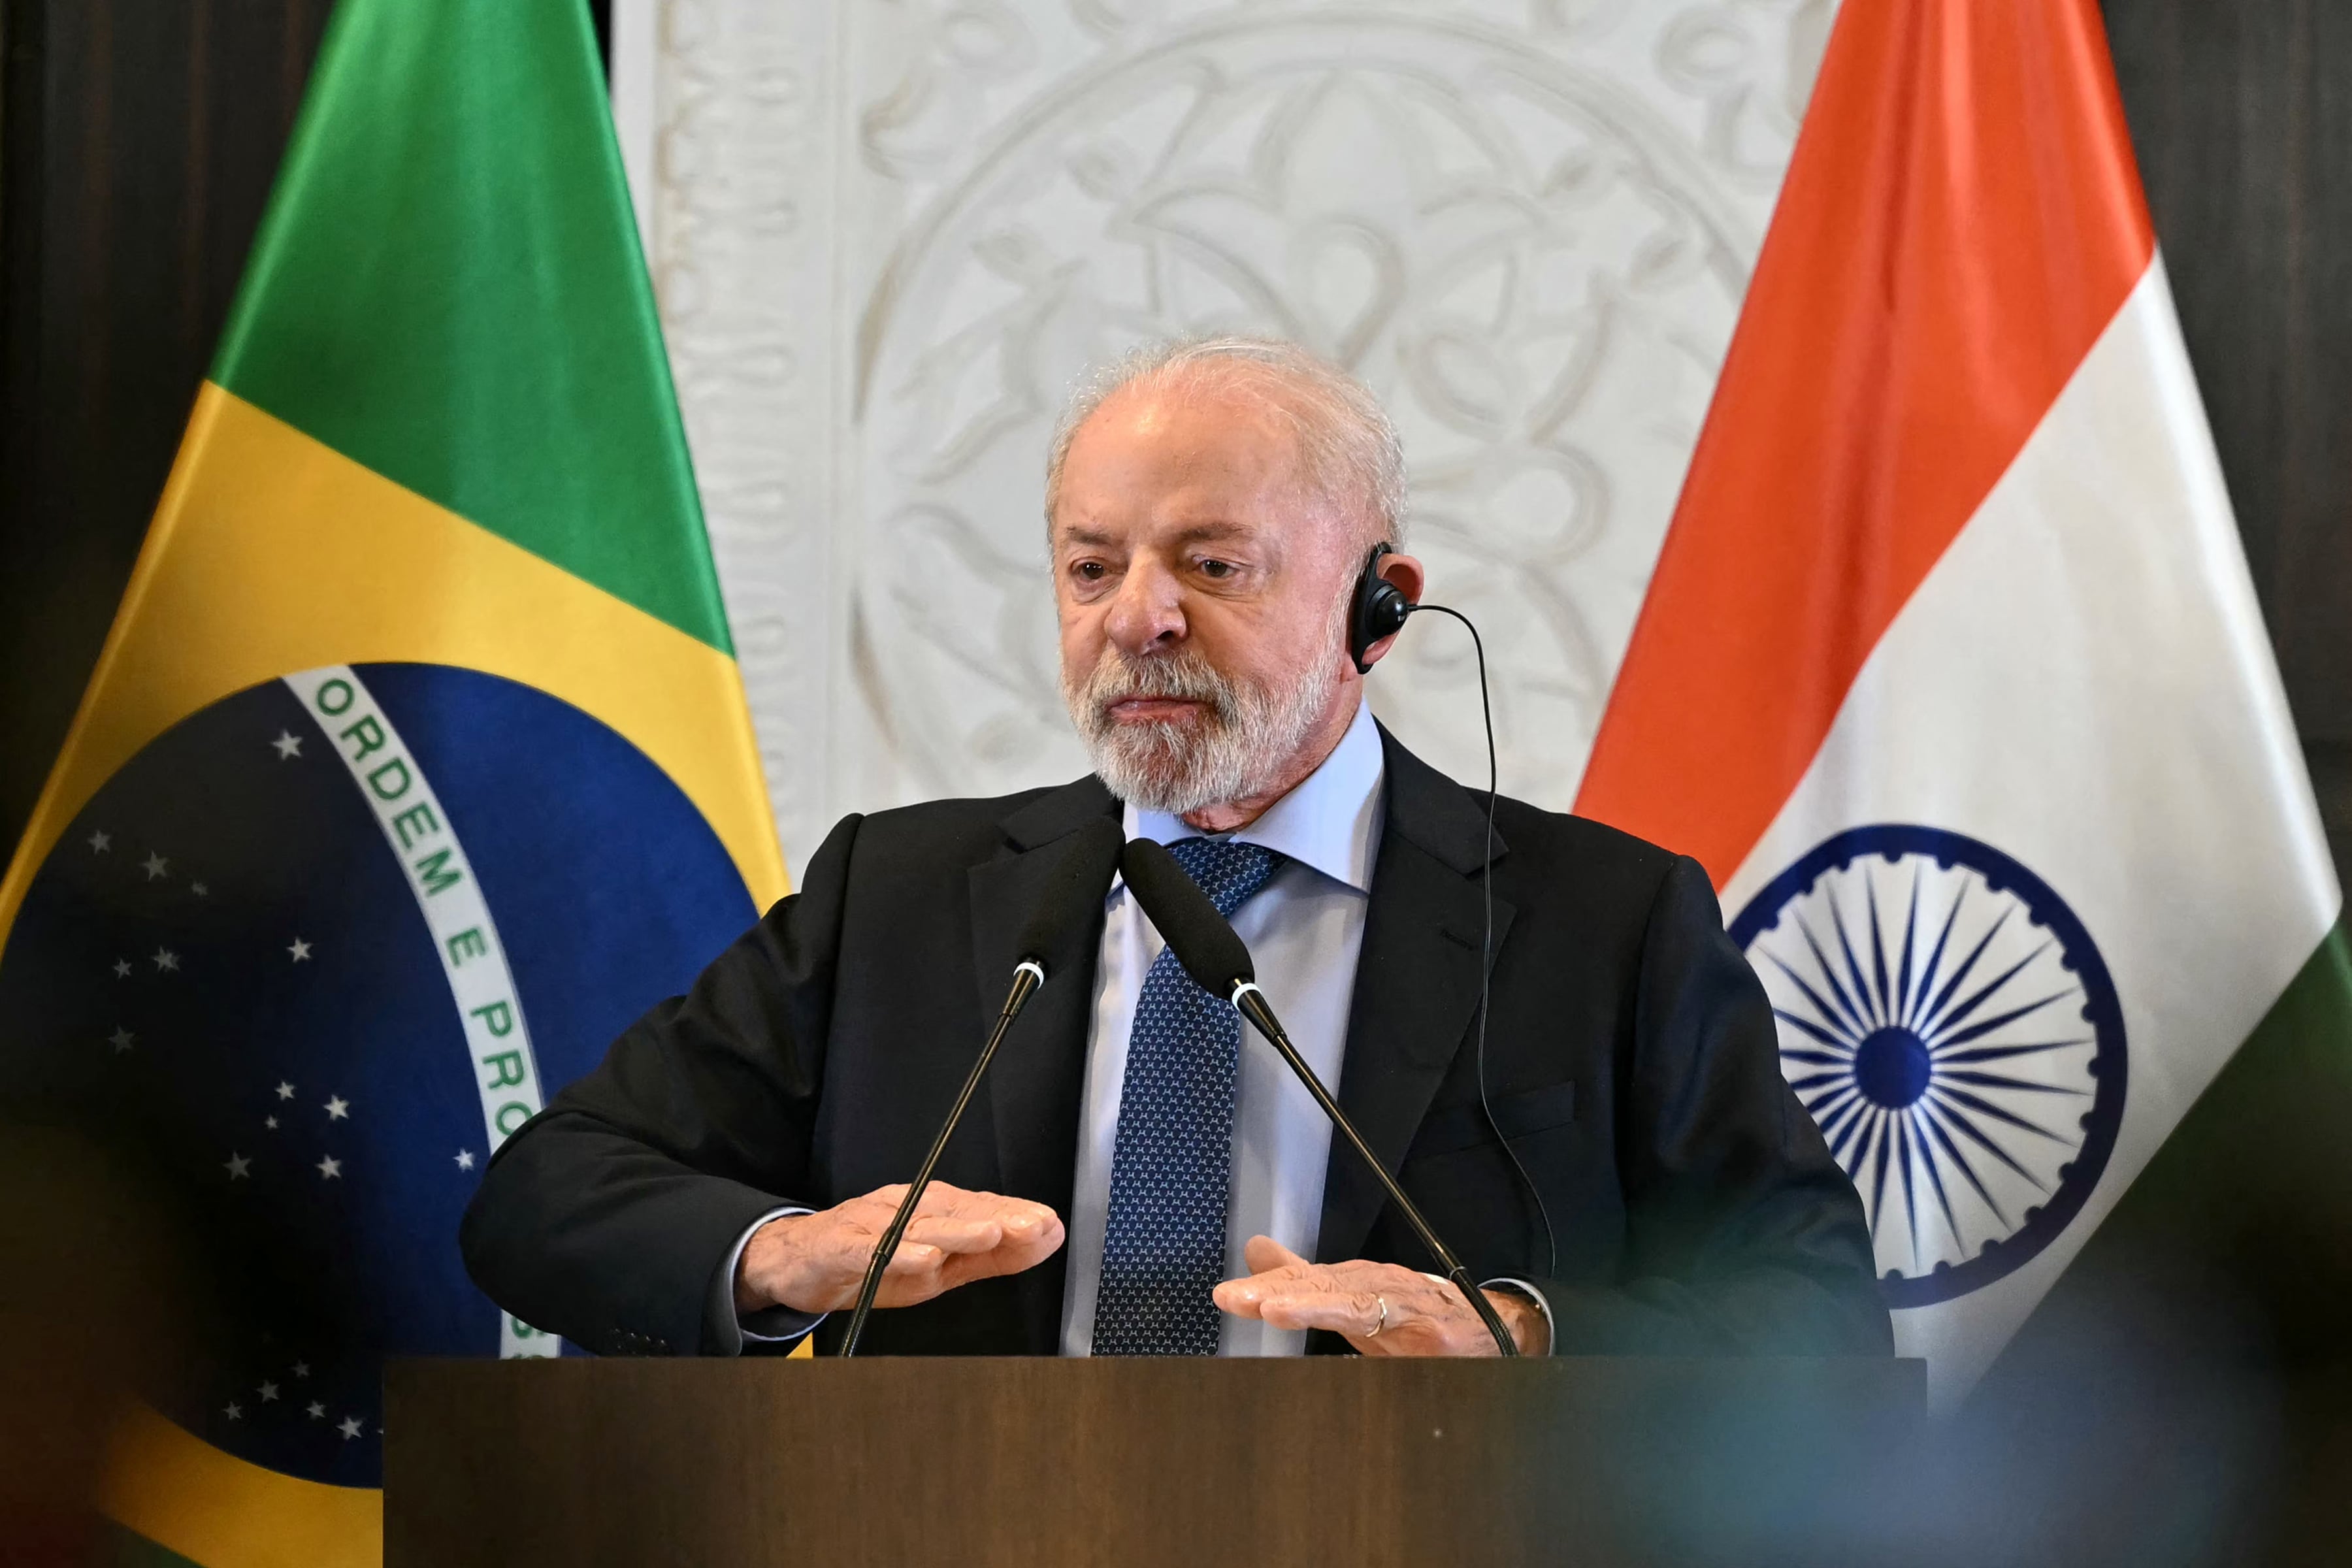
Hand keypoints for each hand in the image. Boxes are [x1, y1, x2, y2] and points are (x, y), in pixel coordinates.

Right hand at [734, 1182, 1063, 1315]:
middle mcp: (908, 1209)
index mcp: (934, 1213)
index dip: (1017, 1217)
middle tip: (1033, 1225)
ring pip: (918, 1225)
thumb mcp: (939, 1267)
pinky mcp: (841, 1245)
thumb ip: (990, 1258)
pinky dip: (895, 1252)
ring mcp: (873, 1224)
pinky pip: (869, 1248)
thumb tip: (1046, 1239)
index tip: (1051, 1225)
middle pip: (956, 1212)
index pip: (981, 1211)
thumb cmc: (873, 1260)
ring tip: (990, 1233)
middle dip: (997, 1217)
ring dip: (956, 1229)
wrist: (798, 1262)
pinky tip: (922, 1258)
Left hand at [1211, 1236, 1546, 1355]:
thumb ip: (1304, 1277)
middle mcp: (1373, 1284)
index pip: (1301, 1280)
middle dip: (1273, 1291)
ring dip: (1308, 1303)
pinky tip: (1342, 1322)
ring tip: (1270, 1307)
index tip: (1226, 1295)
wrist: (1488, 1328)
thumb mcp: (1355, 1298)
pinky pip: (1391, 1324)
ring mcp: (1400, 1304)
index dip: (1264, 1285)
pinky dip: (1361, 1319)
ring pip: (1348, 1301)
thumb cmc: (1416, 1314)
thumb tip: (1256, 1250)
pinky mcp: (1425, 1329)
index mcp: (1352, 1281)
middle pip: (1317, 1286)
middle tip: (1232, 1298)